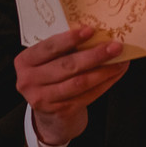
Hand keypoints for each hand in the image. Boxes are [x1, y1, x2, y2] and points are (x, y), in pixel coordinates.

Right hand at [15, 26, 128, 145]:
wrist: (49, 116)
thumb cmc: (52, 78)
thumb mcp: (48, 62)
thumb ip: (63, 49)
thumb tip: (97, 33)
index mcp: (25, 61)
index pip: (49, 47)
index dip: (70, 39)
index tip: (91, 30)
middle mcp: (29, 80)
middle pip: (67, 65)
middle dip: (94, 55)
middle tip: (115, 46)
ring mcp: (44, 98)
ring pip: (80, 82)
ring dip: (104, 70)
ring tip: (120, 61)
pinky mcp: (60, 111)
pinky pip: (88, 95)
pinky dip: (105, 83)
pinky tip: (115, 74)